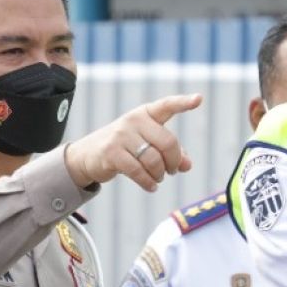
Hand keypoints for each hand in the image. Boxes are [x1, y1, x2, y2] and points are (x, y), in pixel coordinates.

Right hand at [64, 94, 201, 189]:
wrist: (88, 156)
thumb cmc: (124, 148)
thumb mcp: (147, 145)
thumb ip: (170, 153)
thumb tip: (188, 166)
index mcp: (145, 114)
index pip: (167, 105)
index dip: (183, 103)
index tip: (199, 99)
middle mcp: (134, 120)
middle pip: (168, 142)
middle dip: (174, 161)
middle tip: (172, 171)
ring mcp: (121, 135)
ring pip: (153, 160)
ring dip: (160, 174)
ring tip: (158, 178)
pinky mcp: (112, 153)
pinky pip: (138, 171)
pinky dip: (148, 182)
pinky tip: (151, 186)